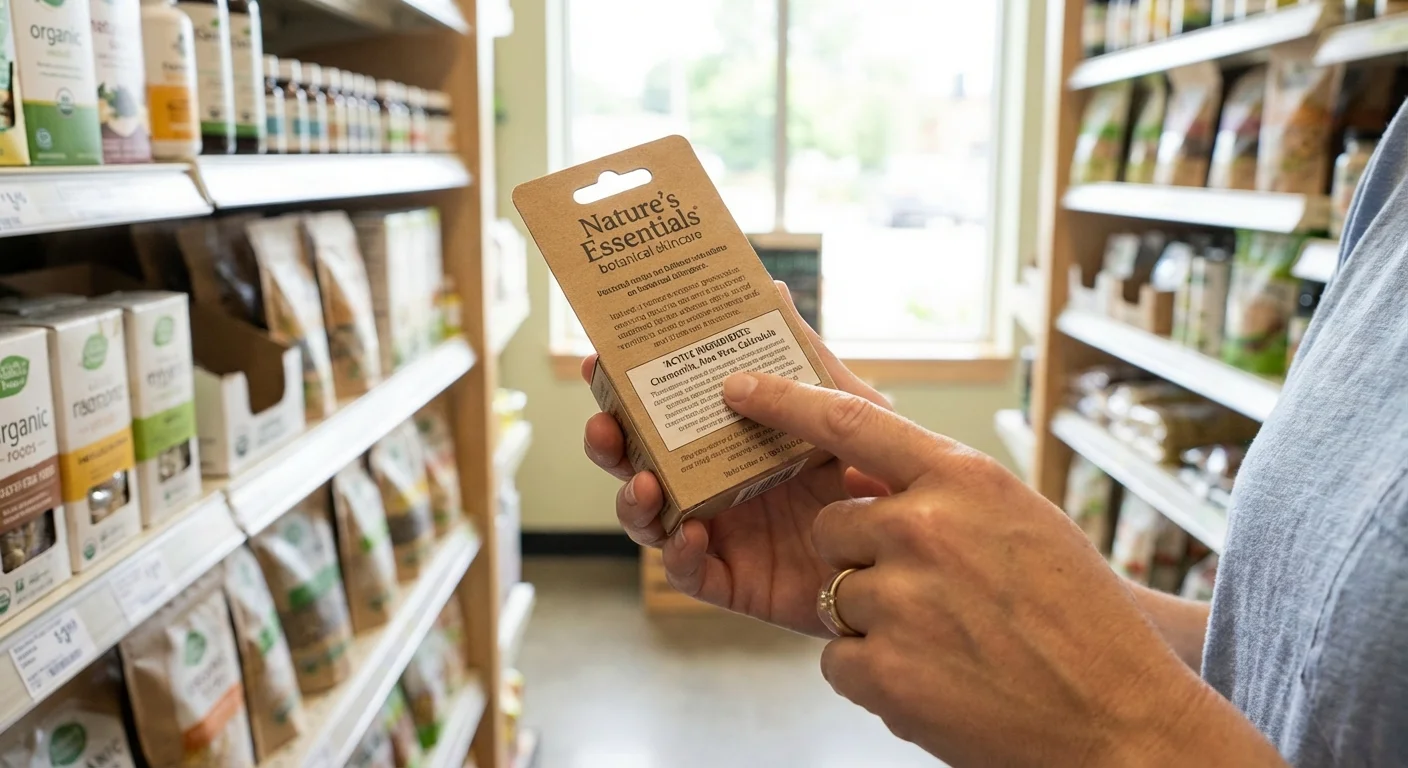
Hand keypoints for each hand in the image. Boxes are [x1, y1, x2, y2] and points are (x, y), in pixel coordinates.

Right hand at [582, 283, 888, 635]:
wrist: (923, 551)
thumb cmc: (884, 475)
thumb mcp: (853, 411)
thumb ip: (809, 363)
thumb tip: (772, 292)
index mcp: (731, 438)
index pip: (663, 411)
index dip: (623, 390)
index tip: (596, 363)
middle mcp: (716, 483)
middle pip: (640, 462)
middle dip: (612, 444)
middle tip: (604, 425)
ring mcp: (723, 533)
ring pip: (652, 519)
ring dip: (636, 500)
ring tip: (647, 483)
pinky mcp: (737, 582)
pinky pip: (691, 573)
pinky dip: (679, 556)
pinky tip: (689, 535)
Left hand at [724, 372, 1285, 766]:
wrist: (1119, 720)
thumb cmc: (1078, 616)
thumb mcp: (1021, 520)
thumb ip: (946, 489)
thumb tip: (872, 464)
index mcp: (964, 479)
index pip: (851, 420)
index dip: (785, 399)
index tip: (740, 386)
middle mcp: (925, 528)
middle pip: (830, 525)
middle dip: (859, 556)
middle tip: (926, 591)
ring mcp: (901, 599)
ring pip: (834, 595)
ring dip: (874, 621)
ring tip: (949, 644)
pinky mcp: (883, 670)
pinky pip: (837, 658)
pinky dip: (875, 674)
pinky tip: (938, 681)